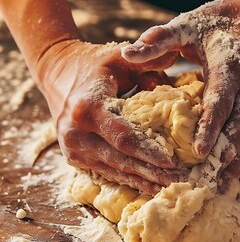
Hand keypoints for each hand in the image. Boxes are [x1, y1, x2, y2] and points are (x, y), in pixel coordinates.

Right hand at [37, 39, 186, 194]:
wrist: (56, 72)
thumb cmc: (93, 63)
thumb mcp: (118, 56)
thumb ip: (145, 59)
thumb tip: (174, 57)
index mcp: (88, 107)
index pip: (124, 137)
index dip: (149, 152)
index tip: (173, 161)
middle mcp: (76, 133)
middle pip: (121, 160)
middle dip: (152, 172)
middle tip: (182, 179)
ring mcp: (72, 148)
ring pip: (114, 171)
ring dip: (143, 180)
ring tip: (172, 185)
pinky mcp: (73, 157)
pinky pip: (105, 171)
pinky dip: (129, 179)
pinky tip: (150, 185)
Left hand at [122, 0, 239, 186]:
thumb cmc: (217, 23)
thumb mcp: (188, 24)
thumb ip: (158, 40)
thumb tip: (127, 54)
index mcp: (233, 63)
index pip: (223, 99)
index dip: (212, 126)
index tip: (197, 152)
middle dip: (225, 157)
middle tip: (204, 183)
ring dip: (237, 164)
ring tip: (215, 188)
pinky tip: (231, 176)